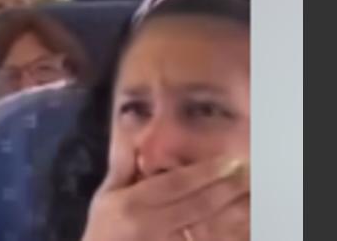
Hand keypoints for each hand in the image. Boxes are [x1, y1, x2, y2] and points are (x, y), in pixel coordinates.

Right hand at [82, 137, 249, 240]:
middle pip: (198, 204)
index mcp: (134, 203)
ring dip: (233, 211)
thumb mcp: (106, 195)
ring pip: (209, 227)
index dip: (205, 172)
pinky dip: (227, 233)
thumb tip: (130, 126)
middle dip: (226, 188)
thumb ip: (121, 163)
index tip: (230, 159)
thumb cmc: (103, 228)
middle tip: (249, 172)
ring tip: (252, 195)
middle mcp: (153, 225)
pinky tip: (241, 221)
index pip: (176, 184)